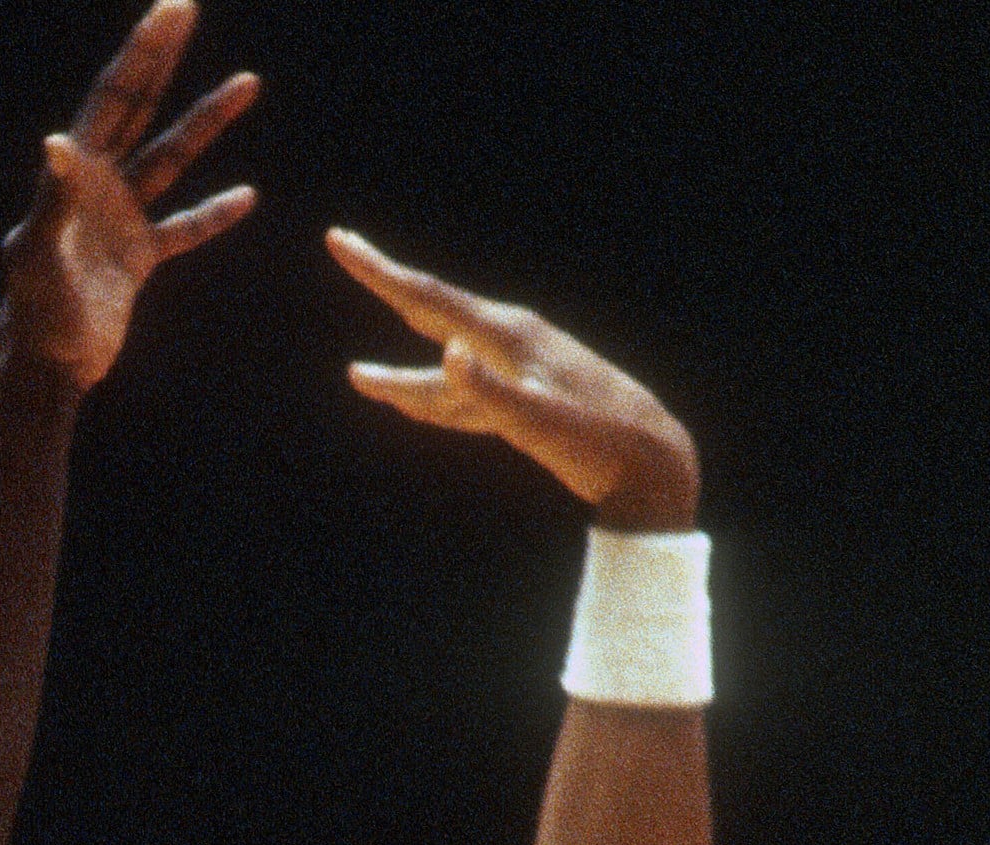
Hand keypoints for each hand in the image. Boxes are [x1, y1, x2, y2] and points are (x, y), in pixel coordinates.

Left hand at [2, 0, 258, 391]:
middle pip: (138, 107)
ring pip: (170, 159)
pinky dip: (211, 215)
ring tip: (248, 81)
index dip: (141, 52)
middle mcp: (97, 187)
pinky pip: (182, 229)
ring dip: (206, 123)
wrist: (48, 367)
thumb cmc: (35, 313)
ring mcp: (119, 220)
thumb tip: (56, 143)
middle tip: (186, 4)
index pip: (112, 97)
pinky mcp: (136, 260)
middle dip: (162, 57)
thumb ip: (51, 199)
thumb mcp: (39, 253)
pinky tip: (245, 196)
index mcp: (74, 175)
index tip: (170, 8)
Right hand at [327, 229, 697, 529]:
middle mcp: (509, 341)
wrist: (651, 460)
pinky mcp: (523, 402)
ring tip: (359, 378)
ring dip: (401, 377)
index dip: (378, 271)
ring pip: (443, 368)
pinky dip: (434, 399)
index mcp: (507, 336)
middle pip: (431, 312)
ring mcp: (516, 370)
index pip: (428, 298)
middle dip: (385, 286)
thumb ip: (490, 389)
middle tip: (345, 250)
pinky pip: (464, 398)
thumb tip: (449, 352)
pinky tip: (415, 407)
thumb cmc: (597, 441)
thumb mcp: (541, 421)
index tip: (338, 241)